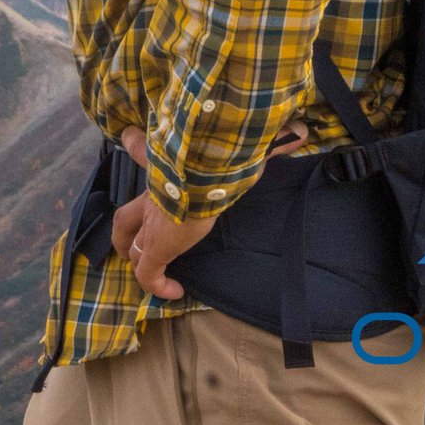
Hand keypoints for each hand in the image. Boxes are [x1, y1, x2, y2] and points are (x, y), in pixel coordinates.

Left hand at [108, 116, 308, 299]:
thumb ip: (266, 141)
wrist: (207, 165)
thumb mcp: (238, 142)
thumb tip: (300, 131)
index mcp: (166, 168)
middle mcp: (153, 196)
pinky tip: (174, 292)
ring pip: (131, 248)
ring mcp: (152, 223)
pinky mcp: (159, 245)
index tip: (130, 138)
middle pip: (125, 218)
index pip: (141, 150)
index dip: (136, 145)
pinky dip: (156, 285)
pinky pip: (148, 274)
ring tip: (156, 278)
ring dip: (140, 265)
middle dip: (125, 236)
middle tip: (132, 247)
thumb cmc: (222, 153)